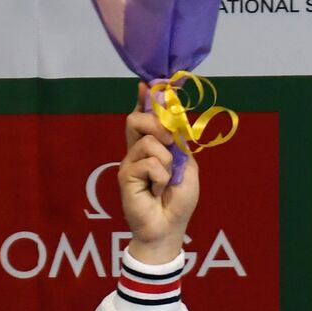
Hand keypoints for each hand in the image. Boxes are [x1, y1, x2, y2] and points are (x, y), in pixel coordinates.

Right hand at [118, 82, 199, 264]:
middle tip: (169, 143)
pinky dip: (161, 177)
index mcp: (153, 146)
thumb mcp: (186, 168)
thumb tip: (173, 122)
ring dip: (165, 160)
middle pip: (137, 120)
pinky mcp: (125, 174)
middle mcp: (138, 150)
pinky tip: (157, 190)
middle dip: (157, 124)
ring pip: (147, 140)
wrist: (168, 227)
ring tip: (165, 180)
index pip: (145, 117)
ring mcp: (129, 161)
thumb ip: (179, 145)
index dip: (145, 100)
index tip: (147, 84)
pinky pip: (148, 162)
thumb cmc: (178, 200)